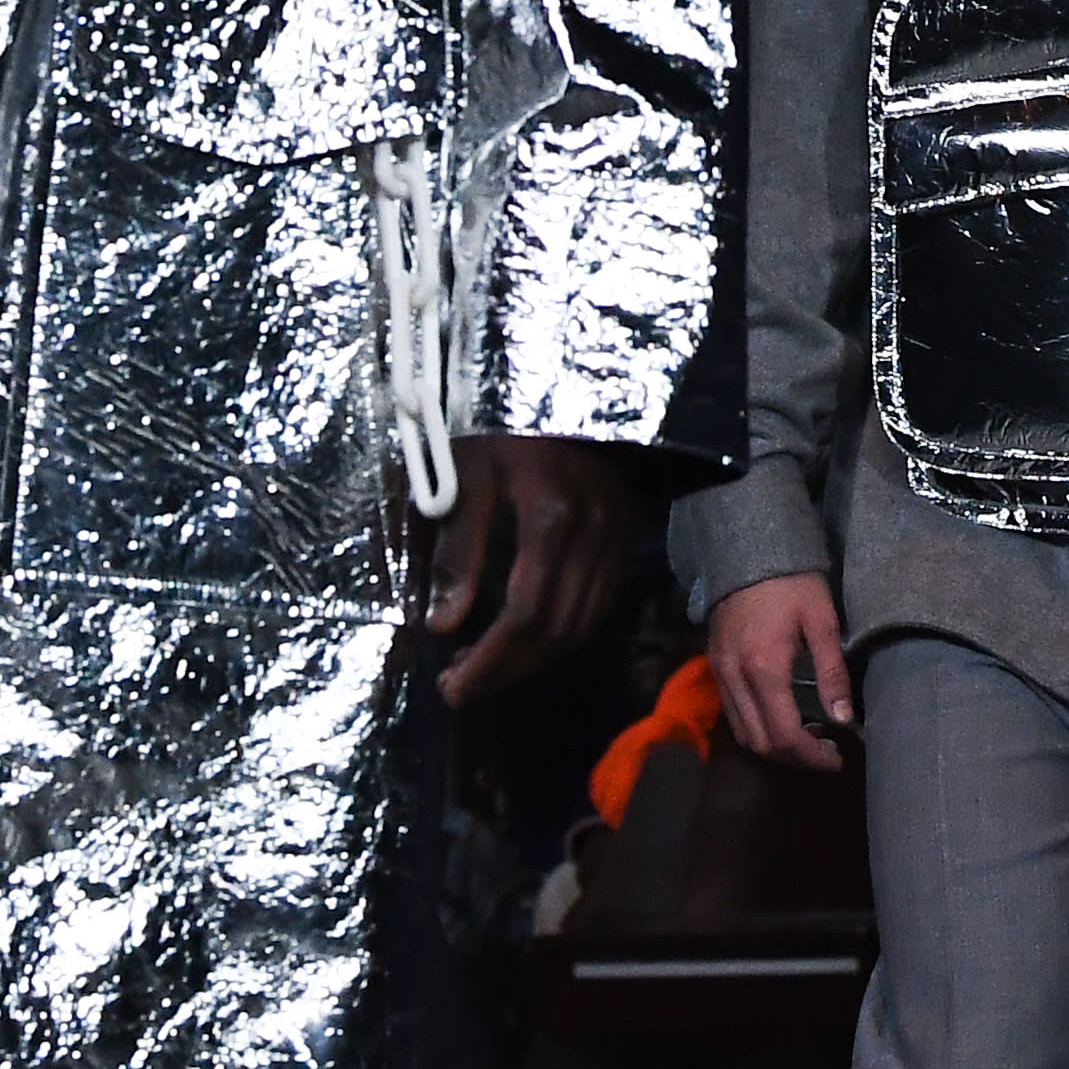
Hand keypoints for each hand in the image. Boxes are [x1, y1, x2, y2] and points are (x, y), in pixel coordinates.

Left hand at [421, 436, 630, 703]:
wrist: (560, 378)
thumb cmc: (500, 421)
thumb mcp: (466, 475)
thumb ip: (458, 551)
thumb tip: (443, 626)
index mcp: (550, 516)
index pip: (524, 613)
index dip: (489, 660)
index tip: (451, 686)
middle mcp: (593, 532)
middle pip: (557, 629)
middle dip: (508, 669)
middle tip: (463, 689)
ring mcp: (616, 535)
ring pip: (584, 624)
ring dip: (535, 660)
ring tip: (488, 671)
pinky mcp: (624, 534)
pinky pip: (599, 604)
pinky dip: (563, 633)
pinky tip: (527, 639)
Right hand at [706, 573, 856, 770]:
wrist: (746, 547)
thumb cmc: (792, 581)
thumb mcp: (822, 621)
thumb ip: (833, 673)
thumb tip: (843, 720)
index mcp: (765, 669)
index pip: (784, 735)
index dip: (811, 756)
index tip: (837, 757)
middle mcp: (735, 678)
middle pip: (760, 743)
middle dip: (795, 757)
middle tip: (826, 751)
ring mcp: (719, 673)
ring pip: (743, 733)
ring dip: (774, 746)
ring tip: (809, 738)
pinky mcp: (714, 665)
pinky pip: (733, 713)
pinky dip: (757, 727)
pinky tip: (783, 716)